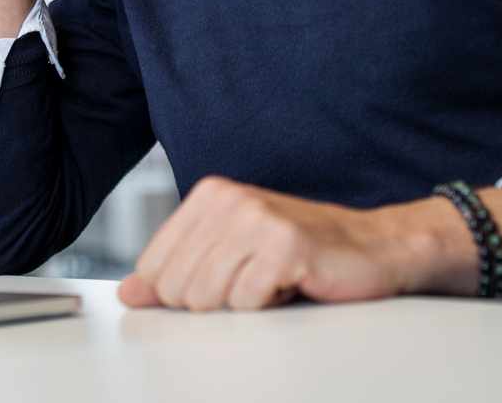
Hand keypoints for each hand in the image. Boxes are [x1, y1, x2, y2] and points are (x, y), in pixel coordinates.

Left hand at [117, 176, 474, 311]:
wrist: (371, 248)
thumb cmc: (300, 252)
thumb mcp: (230, 256)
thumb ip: (175, 271)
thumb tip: (130, 293)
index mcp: (209, 196)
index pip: (153, 268)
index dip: (183, 291)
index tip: (221, 280)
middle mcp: (228, 199)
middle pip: (176, 288)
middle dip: (214, 301)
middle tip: (252, 282)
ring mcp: (257, 219)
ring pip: (206, 298)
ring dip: (242, 304)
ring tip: (271, 281)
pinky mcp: (284, 245)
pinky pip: (246, 303)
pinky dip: (269, 306)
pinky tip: (292, 284)